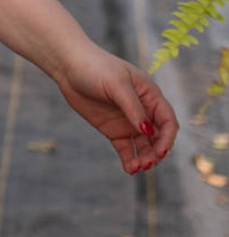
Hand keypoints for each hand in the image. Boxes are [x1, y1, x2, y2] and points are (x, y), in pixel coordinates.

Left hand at [51, 42, 177, 175]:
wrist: (69, 67)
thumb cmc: (96, 68)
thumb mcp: (117, 85)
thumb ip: (133, 108)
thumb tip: (148, 131)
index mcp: (150, 96)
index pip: (167, 121)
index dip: (168, 137)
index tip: (161, 150)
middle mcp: (143, 110)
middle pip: (158, 136)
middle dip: (157, 151)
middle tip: (147, 163)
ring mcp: (128, 121)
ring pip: (144, 145)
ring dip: (145, 158)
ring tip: (137, 167)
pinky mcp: (113, 130)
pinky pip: (126, 148)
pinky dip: (129, 159)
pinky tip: (130, 169)